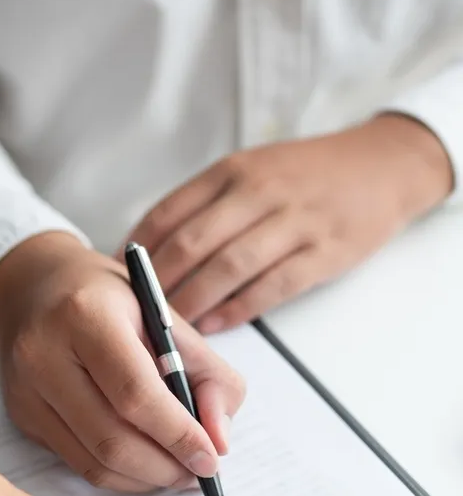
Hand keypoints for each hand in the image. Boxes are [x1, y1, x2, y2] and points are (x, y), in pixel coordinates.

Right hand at [0, 233, 244, 492]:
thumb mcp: (164, 314)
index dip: (178, 434)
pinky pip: (78, 463)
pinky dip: (120, 475)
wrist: (32, 288)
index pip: (135, 393)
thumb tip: (220, 440)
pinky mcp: (22, 418)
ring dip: (146, 479)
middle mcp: (44, 355)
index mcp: (85, 316)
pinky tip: (145, 463)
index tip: (211, 458)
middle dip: (166, 467)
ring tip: (178, 470)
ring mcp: (26, 391)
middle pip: (112, 439)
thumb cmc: (106, 298)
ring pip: (94, 463)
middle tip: (200, 472)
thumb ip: (207, 372)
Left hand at [123, 114, 452, 331]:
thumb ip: (204, 205)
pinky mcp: (322, 253)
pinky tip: (213, 326)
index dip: (136, 252)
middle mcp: (258, 192)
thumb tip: (146, 250)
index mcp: (232, 172)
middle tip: (132, 314)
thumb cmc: (303, 176)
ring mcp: (292, 222)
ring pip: (227, 268)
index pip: (169, 213)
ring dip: (192, 303)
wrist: (382, 166)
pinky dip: (237, 309)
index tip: (114, 280)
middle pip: (192, 243)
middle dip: (156, 284)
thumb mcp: (250, 171)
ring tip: (168, 329)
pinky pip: (270, 287)